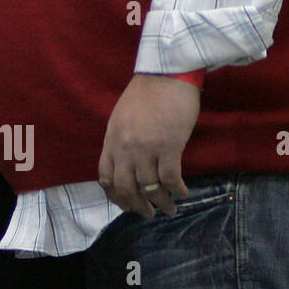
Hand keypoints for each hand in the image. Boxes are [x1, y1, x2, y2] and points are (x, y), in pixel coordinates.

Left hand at [98, 74, 199, 216]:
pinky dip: (176, 190)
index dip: (115, 195)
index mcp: (112, 140)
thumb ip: (121, 139)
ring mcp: (146, 148)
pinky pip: (170, 179)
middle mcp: (125, 147)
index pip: (106, 176)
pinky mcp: (168, 146)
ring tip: (169, 209)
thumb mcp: (122, 117)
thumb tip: (126, 161)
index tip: (125, 204)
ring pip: (149, 188)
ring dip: (160, 203)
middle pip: (125, 187)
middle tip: (147, 213)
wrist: (165, 75)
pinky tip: (182, 193)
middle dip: (136, 206)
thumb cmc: (146, 93)